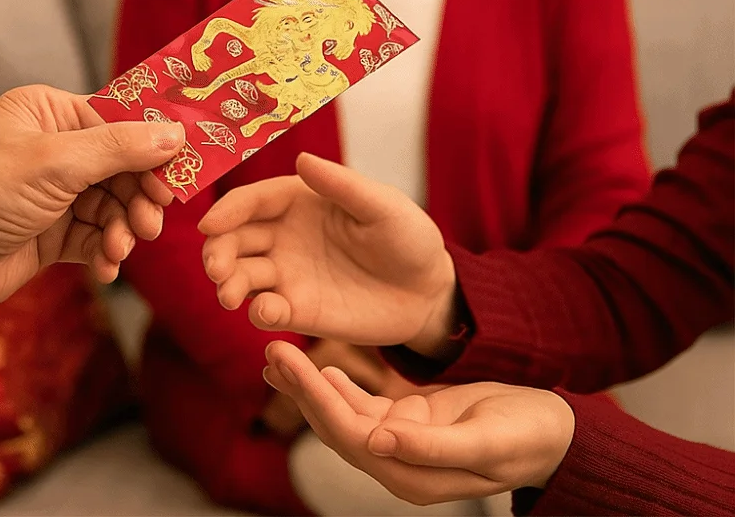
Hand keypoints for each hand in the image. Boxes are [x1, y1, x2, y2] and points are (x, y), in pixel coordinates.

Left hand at [0, 85, 184, 311]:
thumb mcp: (56, 161)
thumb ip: (119, 148)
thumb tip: (175, 134)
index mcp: (50, 113)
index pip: (118, 120)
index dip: (152, 144)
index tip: (183, 164)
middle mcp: (56, 148)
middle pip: (122, 166)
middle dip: (139, 194)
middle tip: (155, 216)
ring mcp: (56, 192)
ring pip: (113, 205)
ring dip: (124, 226)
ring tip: (124, 244)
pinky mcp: (54, 232)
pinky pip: (96, 236)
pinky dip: (107, 250)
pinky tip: (108, 264)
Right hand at [199, 153, 457, 354]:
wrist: (429, 292)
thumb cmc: (408, 237)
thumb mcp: (382, 205)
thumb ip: (342, 184)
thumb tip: (302, 159)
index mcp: (299, 200)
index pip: (252, 201)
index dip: (227, 210)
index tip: (210, 224)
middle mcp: (284, 235)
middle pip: (234, 238)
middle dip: (217, 251)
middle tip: (216, 268)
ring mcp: (288, 274)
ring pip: (241, 274)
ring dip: (228, 283)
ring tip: (230, 295)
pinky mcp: (298, 310)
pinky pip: (266, 310)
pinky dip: (259, 311)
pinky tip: (267, 311)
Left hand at [262, 341, 574, 505]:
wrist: (552, 434)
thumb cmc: (526, 434)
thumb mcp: (485, 439)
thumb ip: (431, 446)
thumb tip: (376, 443)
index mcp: (411, 474)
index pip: (347, 432)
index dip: (313, 396)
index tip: (286, 358)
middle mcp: (397, 463)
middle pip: (335, 424)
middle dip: (301, 388)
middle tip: (270, 349)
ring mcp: (400, 443)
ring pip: (342, 413)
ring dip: (311, 385)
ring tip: (278, 354)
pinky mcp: (407, 423)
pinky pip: (362, 405)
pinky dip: (337, 386)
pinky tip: (319, 366)